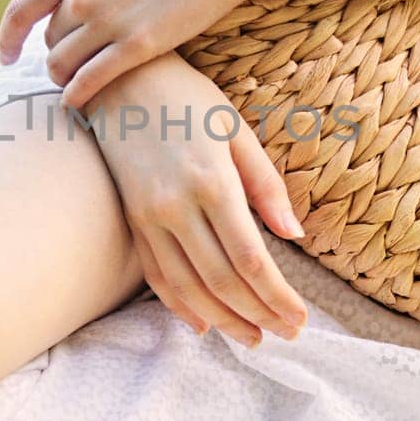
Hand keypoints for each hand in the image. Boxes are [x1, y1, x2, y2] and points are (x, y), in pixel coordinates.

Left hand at [0, 0, 277, 109]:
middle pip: (50, 41)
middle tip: (72, 73)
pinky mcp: (137, 44)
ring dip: (66, 82)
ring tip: (78, 90)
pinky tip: (81, 105)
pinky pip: (90, 82)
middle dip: (58, 58)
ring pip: (63, 66)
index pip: (22, 9)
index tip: (7, 58)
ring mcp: (108, 20)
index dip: (9, 38)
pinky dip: (79, 97)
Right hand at [90, 52, 307, 345]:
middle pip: (222, 281)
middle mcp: (176, 207)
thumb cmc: (187, 99)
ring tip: (252, 338)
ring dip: (222, 320)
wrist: (118, 81)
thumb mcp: (236, 130)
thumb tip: (295, 236)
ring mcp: (149, 218)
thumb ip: (266, 186)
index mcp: (212, 183)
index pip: (250, 259)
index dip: (277, 297)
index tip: (300, 318)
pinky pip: (156, 275)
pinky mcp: (131, 221)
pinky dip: (180, 305)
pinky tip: (202, 324)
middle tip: (287, 335)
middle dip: (258, 315)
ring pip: (188, 287)